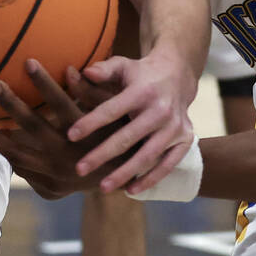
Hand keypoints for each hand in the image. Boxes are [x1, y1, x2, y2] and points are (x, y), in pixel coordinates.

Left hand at [0, 61, 121, 198]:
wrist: (120, 181)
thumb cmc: (118, 136)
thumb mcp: (113, 113)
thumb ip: (93, 93)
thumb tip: (69, 68)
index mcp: (85, 134)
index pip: (60, 103)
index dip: (43, 82)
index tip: (28, 61)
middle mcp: (68, 156)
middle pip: (31, 127)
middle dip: (10, 103)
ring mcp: (56, 176)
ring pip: (16, 154)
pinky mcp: (49, 189)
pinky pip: (22, 168)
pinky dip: (8, 152)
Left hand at [66, 46, 196, 194]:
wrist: (178, 76)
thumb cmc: (141, 74)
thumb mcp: (124, 66)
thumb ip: (104, 70)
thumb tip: (84, 71)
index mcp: (143, 91)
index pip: (112, 109)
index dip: (91, 123)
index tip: (70, 136)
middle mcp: (160, 110)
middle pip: (127, 137)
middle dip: (102, 155)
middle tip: (79, 169)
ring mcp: (174, 127)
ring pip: (147, 156)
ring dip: (124, 173)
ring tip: (102, 187)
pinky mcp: (185, 140)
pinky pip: (167, 165)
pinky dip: (150, 179)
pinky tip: (131, 190)